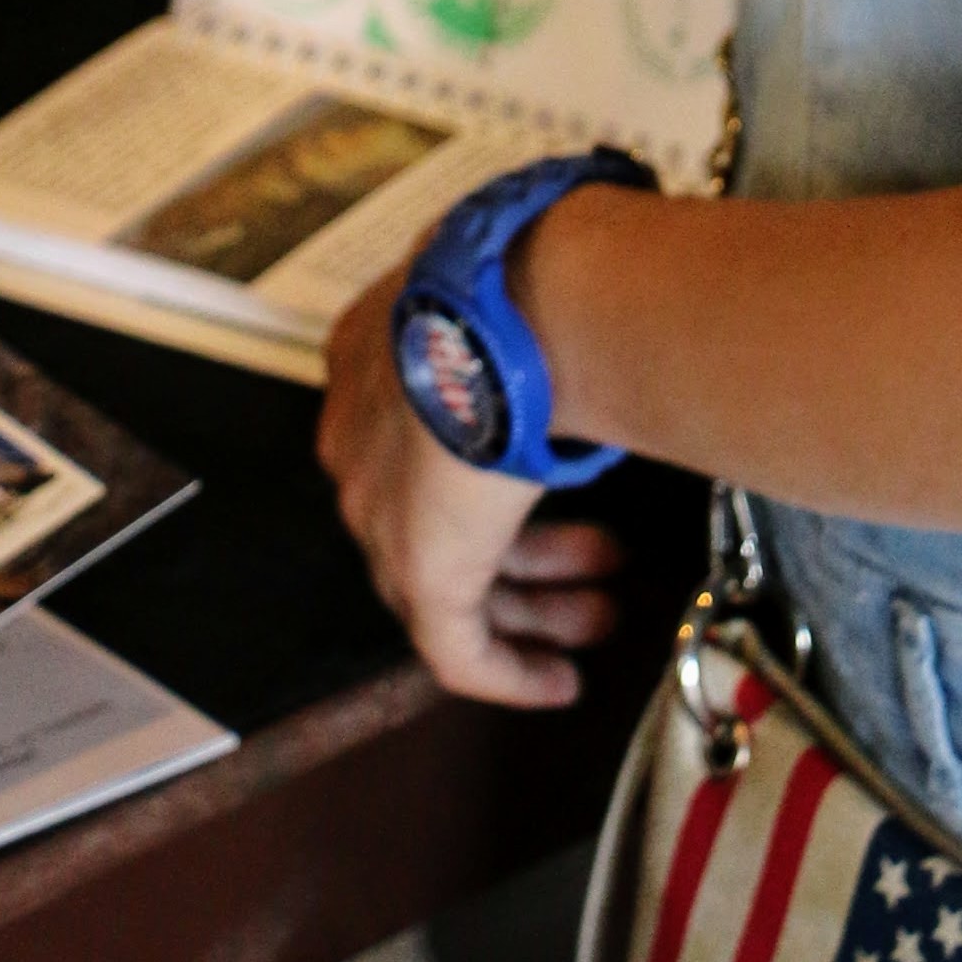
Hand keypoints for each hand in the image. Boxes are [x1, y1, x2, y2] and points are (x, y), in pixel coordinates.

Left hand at [317, 279, 627, 703]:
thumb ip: (536, 318)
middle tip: (601, 557)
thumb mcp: (517, 290)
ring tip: (597, 615)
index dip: (491, 469)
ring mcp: (382, 511)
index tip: (552, 479)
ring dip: (534, 604)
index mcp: (371, 360)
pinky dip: (510, 671)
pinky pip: (457, 648)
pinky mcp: (419, 571)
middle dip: (531, 547)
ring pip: (452, 583)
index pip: (421, 440)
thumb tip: (601, 315)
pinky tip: (554, 683)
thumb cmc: (528, 279)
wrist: (512, 308)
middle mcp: (360, 439)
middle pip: (440, 516)